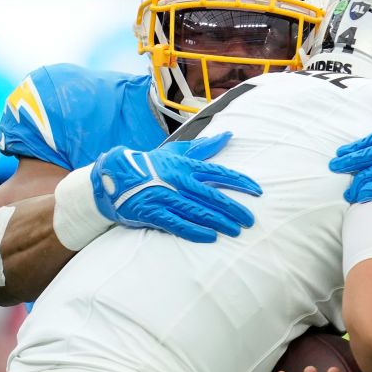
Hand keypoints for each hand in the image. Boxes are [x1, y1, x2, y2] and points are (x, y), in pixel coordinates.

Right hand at [91, 132, 261, 242]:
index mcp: (185, 165)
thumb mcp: (175, 153)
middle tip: (250, 220)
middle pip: (211, 195)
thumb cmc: (150, 164)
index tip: (257, 191)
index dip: (240, 182)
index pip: (219, 172)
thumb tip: (229, 135)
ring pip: (197, 210)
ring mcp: (164, 196)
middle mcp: (177, 180)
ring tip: (236, 230)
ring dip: (219, 221)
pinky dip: (194, 230)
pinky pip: (176, 223)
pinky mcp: (152, 212)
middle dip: (233, 208)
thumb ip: (203, 147)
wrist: (113, 175)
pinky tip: (210, 237)